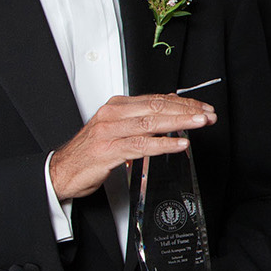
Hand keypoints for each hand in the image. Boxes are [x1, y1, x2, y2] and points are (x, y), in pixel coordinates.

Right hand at [51, 94, 216, 200]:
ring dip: (180, 122)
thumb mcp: (117, 128)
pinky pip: (141, 145)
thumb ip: (141, 119)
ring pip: (151, 123)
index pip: (157, 99)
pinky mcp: (109, 151)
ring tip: (200, 123)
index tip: (203, 107)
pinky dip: (164, 144)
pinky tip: (180, 144)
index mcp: (117, 106)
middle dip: (187, 110)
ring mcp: (110, 132)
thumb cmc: (91, 151)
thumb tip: (170, 110)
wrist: (62, 170)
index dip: (183, 102)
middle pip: (157, 108)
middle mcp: (113, 115)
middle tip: (208, 114)